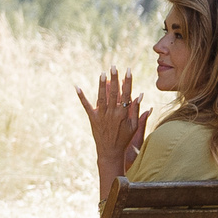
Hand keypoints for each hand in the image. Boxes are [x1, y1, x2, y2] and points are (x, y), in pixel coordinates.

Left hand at [77, 68, 150, 197]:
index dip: (127, 81)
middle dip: (114, 78)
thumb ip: (136, 110)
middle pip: (113, 92)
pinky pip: (86, 105)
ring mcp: (102, 115)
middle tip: (113, 67)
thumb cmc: (124, 138)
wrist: (110, 151)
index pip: (126, 93)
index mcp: (123, 113)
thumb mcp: (134, 126)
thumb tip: (139, 95)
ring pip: (101, 96)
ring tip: (102, 73)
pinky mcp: (92, 118)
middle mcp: (112, 112)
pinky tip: (77, 87)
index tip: (128, 70)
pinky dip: (81, 96)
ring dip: (101, 84)